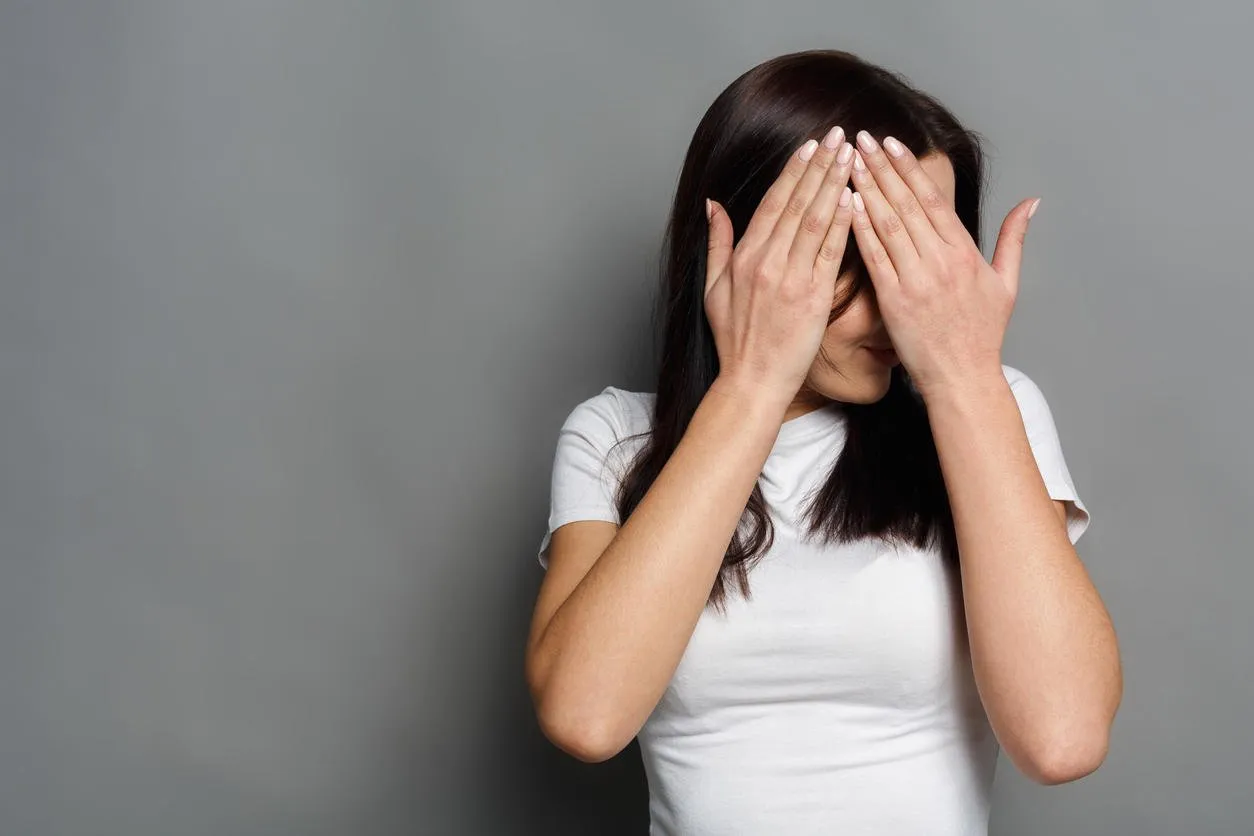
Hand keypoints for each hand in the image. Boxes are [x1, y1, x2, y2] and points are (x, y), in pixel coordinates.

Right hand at [704, 127, 857, 405]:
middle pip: (797, 203)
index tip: (810, 145)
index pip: (773, 202)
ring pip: (816, 220)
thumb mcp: (713, 289)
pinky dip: (843, 223)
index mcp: (744, 257)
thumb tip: (713, 205)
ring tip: (852, 155)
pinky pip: (831, 252)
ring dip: (835, 184)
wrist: (753, 382)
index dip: (793, 171)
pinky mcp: (814, 298)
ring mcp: (791, 279)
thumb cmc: (735, 340)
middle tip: (839, 136)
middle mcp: (766, 262)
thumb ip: (716, 243)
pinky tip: (856, 197)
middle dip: (820, 166)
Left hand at [846, 130, 1037, 397]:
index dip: (909, 168)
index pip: (932, 199)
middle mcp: (941, 261)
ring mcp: (917, 280)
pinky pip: (874, 258)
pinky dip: (860, 228)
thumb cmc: (983, 335)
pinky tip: (846, 204)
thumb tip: (1032, 202)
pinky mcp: (894, 301)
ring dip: (866, 189)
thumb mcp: (1008, 284)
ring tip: (848, 161)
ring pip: (888, 224)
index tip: (890, 144)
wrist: (963, 378)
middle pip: (906, 204)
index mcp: (965, 253)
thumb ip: (1014, 239)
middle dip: (881, 168)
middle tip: (860, 139)